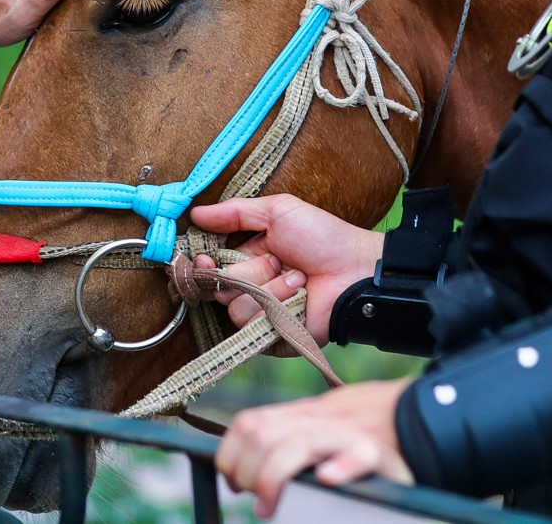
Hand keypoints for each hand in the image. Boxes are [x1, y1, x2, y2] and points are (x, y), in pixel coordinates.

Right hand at [190, 194, 384, 341]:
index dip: (205, 266)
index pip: (209, 269)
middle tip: (279, 260)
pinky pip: (256, 331)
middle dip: (250, 271)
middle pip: (221, 290)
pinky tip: (300, 298)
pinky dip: (279, 310)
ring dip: (270, 290)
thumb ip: (235, 212)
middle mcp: (252, 288)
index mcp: (248, 259)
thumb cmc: (323, 237)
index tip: (208, 259)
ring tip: (298, 279)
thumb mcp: (278, 211)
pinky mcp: (276, 339)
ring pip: (238, 310)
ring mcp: (263, 315)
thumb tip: (195, 213)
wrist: (356, 269)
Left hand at [217, 379, 414, 516]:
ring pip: (298, 444)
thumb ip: (293, 435)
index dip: (231, 452)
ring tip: (267, 506)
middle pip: (265, 435)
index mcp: (307, 414)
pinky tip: (327, 479)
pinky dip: (342, 466)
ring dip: (272, 476)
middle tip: (252, 499)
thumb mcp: (327, 424)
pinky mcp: (381, 453)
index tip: (231, 480)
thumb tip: (248, 460)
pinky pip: (359, 454)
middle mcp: (323, 419)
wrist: (427, 415)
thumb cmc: (373, 428)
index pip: (251, 422)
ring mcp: (350, 433)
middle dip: (246, 470)